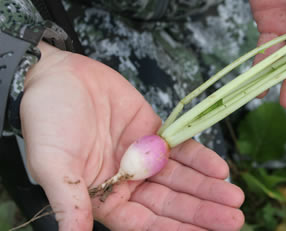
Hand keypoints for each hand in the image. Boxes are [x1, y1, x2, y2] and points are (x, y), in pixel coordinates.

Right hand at [20, 42, 244, 230]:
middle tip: (233, 218)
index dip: (174, 229)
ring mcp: (142, 154)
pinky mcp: (152, 130)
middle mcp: (126, 179)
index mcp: (103, 195)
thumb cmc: (46, 120)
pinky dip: (199, 158)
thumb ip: (69, 200)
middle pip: (169, 202)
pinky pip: (179, 147)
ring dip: (207, 187)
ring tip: (234, 197)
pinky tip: (219, 169)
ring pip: (179, 176)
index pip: (144, 222)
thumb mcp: (52, 163)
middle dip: (201, 210)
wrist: (57, 75)